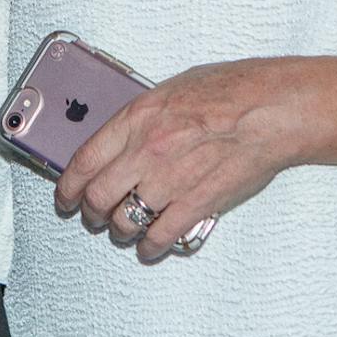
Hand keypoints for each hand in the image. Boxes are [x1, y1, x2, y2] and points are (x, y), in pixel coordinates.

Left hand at [53, 57, 305, 260]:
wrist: (270, 108)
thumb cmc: (228, 90)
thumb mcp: (169, 90)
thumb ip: (140, 118)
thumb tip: (120, 140)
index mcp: (136, 118)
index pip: (84, 161)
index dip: (68, 187)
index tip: (65, 198)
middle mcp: (147, 151)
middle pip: (99, 197)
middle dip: (91, 213)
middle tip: (93, 217)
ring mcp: (170, 181)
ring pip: (125, 221)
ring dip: (119, 230)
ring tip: (122, 229)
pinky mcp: (197, 204)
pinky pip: (161, 236)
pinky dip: (151, 246)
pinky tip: (150, 246)